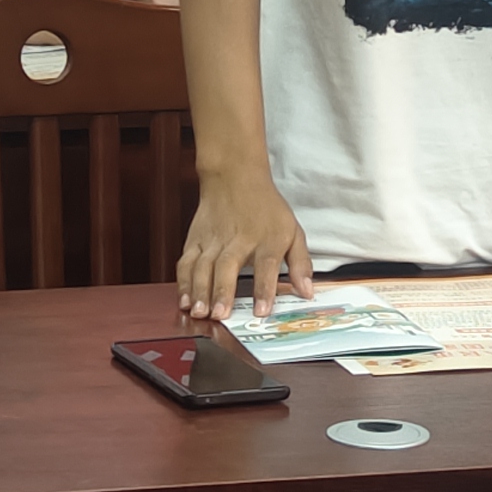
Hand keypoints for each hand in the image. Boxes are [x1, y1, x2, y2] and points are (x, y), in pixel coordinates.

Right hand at [178, 171, 312, 318]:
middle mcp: (239, 239)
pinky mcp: (195, 240)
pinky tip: (184, 300)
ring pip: (203, 266)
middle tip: (220, 314)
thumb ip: (301, 264)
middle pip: (228, 265)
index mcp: (267, 239)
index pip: (267, 265)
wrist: (235, 176)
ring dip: (200, 291)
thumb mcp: (293, 231)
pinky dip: (183, 282)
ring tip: (200, 312)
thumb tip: (308, 292)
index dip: (264, 289)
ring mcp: (214, 240)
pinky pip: (186, 262)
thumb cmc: (266, 207)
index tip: (261, 311)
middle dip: (222, 291)